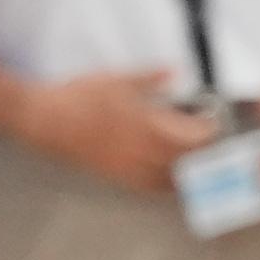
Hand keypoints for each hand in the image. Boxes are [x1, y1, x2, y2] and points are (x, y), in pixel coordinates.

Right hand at [15, 67, 223, 191]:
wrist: (45, 119)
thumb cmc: (78, 96)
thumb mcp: (117, 78)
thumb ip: (149, 78)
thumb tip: (174, 72)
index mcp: (143, 124)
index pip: (189, 136)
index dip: (207, 132)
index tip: (215, 123)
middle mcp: (139, 150)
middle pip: (184, 161)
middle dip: (202, 154)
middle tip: (212, 144)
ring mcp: (127, 166)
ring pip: (169, 179)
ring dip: (187, 173)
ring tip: (198, 163)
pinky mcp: (115, 175)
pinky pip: (147, 187)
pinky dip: (165, 184)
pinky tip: (170, 178)